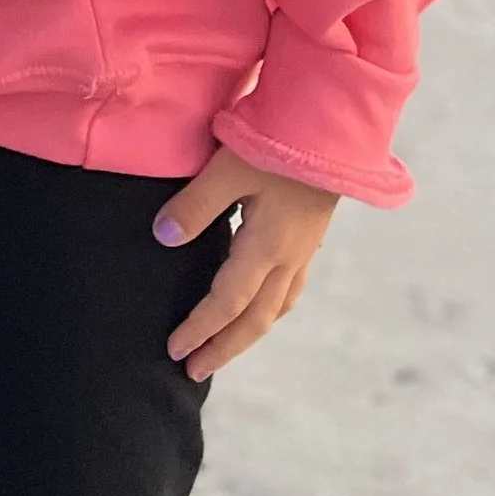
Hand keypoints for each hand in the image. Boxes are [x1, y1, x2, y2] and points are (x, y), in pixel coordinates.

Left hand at [155, 149, 338, 378]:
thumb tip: (163, 239)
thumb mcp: (227, 169)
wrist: (331, 124)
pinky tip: (263, 304)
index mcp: (266, 247)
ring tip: (225, 347)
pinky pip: (291, 288)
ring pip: (277, 307)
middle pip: (256, 319)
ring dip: (249, 333)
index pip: (227, 303)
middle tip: (194, 371)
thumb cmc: (277, 143)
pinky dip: (271, 308)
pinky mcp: (311, 236)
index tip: (174, 350)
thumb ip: (194, 206)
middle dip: (224, 347)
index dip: (200, 329)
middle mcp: (289, 257)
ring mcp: (304, 248)